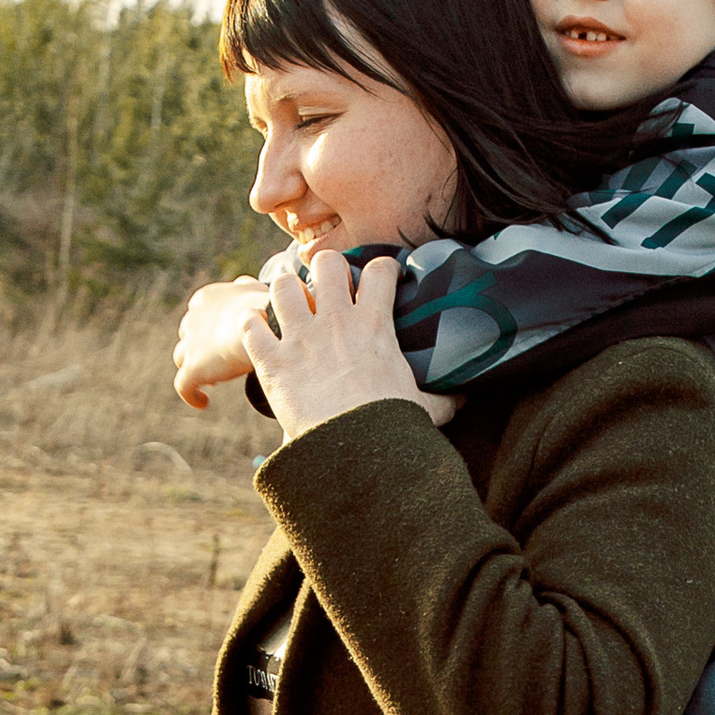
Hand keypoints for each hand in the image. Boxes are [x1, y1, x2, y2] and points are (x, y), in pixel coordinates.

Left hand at [172, 275, 271, 411]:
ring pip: (183, 357)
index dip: (212, 326)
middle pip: (190, 334)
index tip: (226, 338)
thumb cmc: (270, 305)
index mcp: (207, 298)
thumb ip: (250, 288)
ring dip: (197, 366)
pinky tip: (203, 402)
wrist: (268, 323)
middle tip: (223, 360)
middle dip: (203, 346)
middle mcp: (193, 318)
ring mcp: (191, 345)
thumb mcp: (260, 288)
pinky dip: (192, 395)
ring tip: (215, 380)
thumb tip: (253, 286)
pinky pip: (184, 386)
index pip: (200, 312)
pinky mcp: (193, 369)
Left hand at [244, 248, 457, 441]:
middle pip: (326, 263)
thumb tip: (463, 400)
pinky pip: (251, 325)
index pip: (379, 271)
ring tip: (288, 302)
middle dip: (325, 269)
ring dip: (284, 291)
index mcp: (374, 324)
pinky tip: (257, 329)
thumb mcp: (423, 409)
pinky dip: (252, 325)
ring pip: (284, 285)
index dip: (380, 268)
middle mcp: (334, 320)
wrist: (352, 451)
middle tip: (325, 286)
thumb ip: (442, 399)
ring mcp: (300, 337)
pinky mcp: (272, 361)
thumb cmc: (391, 428)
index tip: (378, 277)